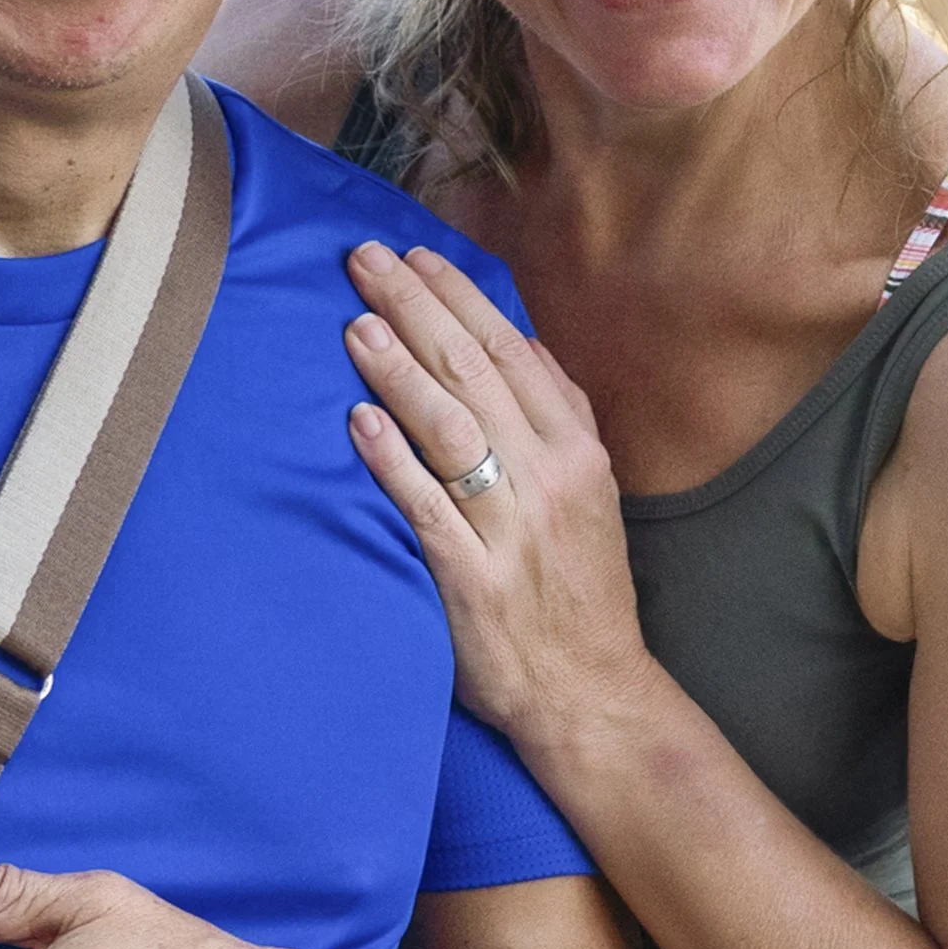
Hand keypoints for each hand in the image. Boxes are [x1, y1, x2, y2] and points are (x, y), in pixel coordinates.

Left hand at [343, 243, 652, 754]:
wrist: (592, 693)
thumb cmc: (579, 588)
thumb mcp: (592, 491)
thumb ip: (562, 415)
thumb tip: (521, 341)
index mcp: (575, 450)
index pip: (510, 351)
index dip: (458, 298)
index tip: (414, 255)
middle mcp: (547, 479)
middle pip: (474, 374)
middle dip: (415, 309)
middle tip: (363, 261)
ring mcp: (509, 529)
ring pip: (450, 429)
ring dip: (398, 370)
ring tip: (355, 323)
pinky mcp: (472, 579)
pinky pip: (426, 507)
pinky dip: (393, 460)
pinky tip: (359, 421)